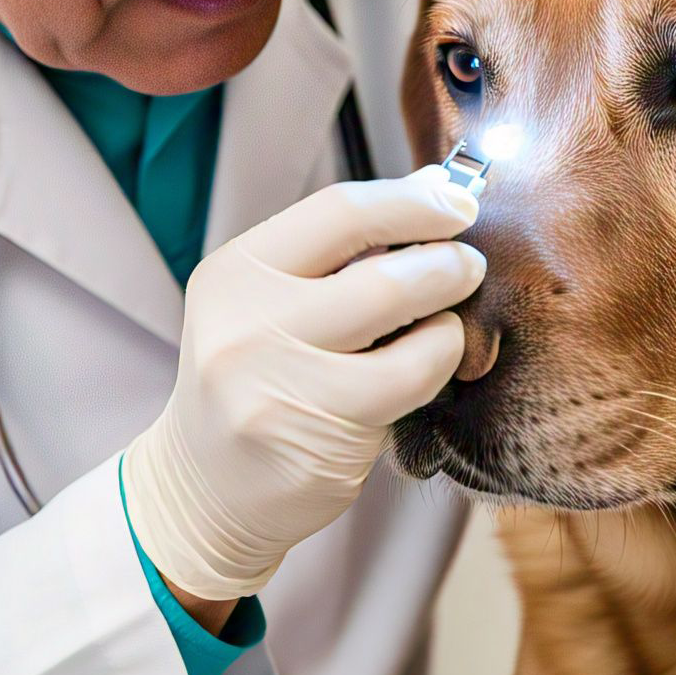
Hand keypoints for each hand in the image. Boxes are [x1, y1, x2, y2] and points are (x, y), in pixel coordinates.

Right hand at [123, 166, 484, 600]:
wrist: (205, 489)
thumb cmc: (260, 381)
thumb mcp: (275, 303)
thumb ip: (346, 250)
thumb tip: (435, 185)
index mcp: (237, 271)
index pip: (340, 210)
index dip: (412, 202)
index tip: (458, 203)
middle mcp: (246, 319)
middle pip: (378, 268)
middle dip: (445, 258)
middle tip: (470, 263)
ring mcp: (276, 380)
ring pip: (399, 319)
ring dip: (448, 309)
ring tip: (452, 314)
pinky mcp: (313, 434)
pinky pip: (408, 377)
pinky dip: (438, 359)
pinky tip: (434, 362)